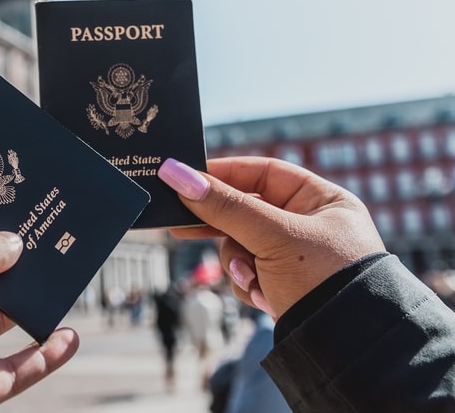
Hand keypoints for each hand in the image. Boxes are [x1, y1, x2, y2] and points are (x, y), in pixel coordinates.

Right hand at [158, 156, 385, 318]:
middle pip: (246, 211)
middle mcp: (310, 225)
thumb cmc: (324, 280)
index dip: (224, 174)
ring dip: (238, 263)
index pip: (263, 173)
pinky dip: (249, 285)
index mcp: (322, 200)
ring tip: (252, 279)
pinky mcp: (284, 286)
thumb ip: (223, 206)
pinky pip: (248, 273)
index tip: (186, 178)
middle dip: (222, 227)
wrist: (347, 350)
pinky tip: (265, 298)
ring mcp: (295, 258)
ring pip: (240, 245)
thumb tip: (175, 173)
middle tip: (180, 226)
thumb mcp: (272, 236)